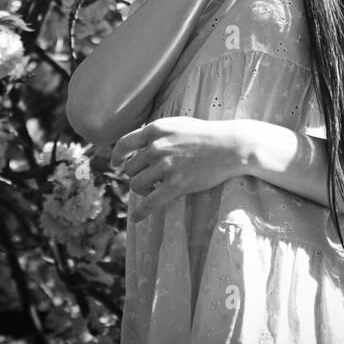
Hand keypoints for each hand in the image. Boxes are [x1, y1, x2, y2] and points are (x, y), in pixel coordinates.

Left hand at [110, 116, 245, 223]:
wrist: (230, 146)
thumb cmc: (206, 135)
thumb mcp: (177, 125)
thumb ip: (157, 133)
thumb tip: (139, 144)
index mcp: (156, 130)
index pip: (125, 143)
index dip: (117, 155)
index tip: (114, 164)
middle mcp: (156, 147)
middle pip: (130, 168)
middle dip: (136, 175)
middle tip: (147, 179)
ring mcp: (165, 166)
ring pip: (136, 185)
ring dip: (142, 190)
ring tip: (152, 190)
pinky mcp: (176, 184)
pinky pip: (150, 203)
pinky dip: (141, 213)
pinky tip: (137, 219)